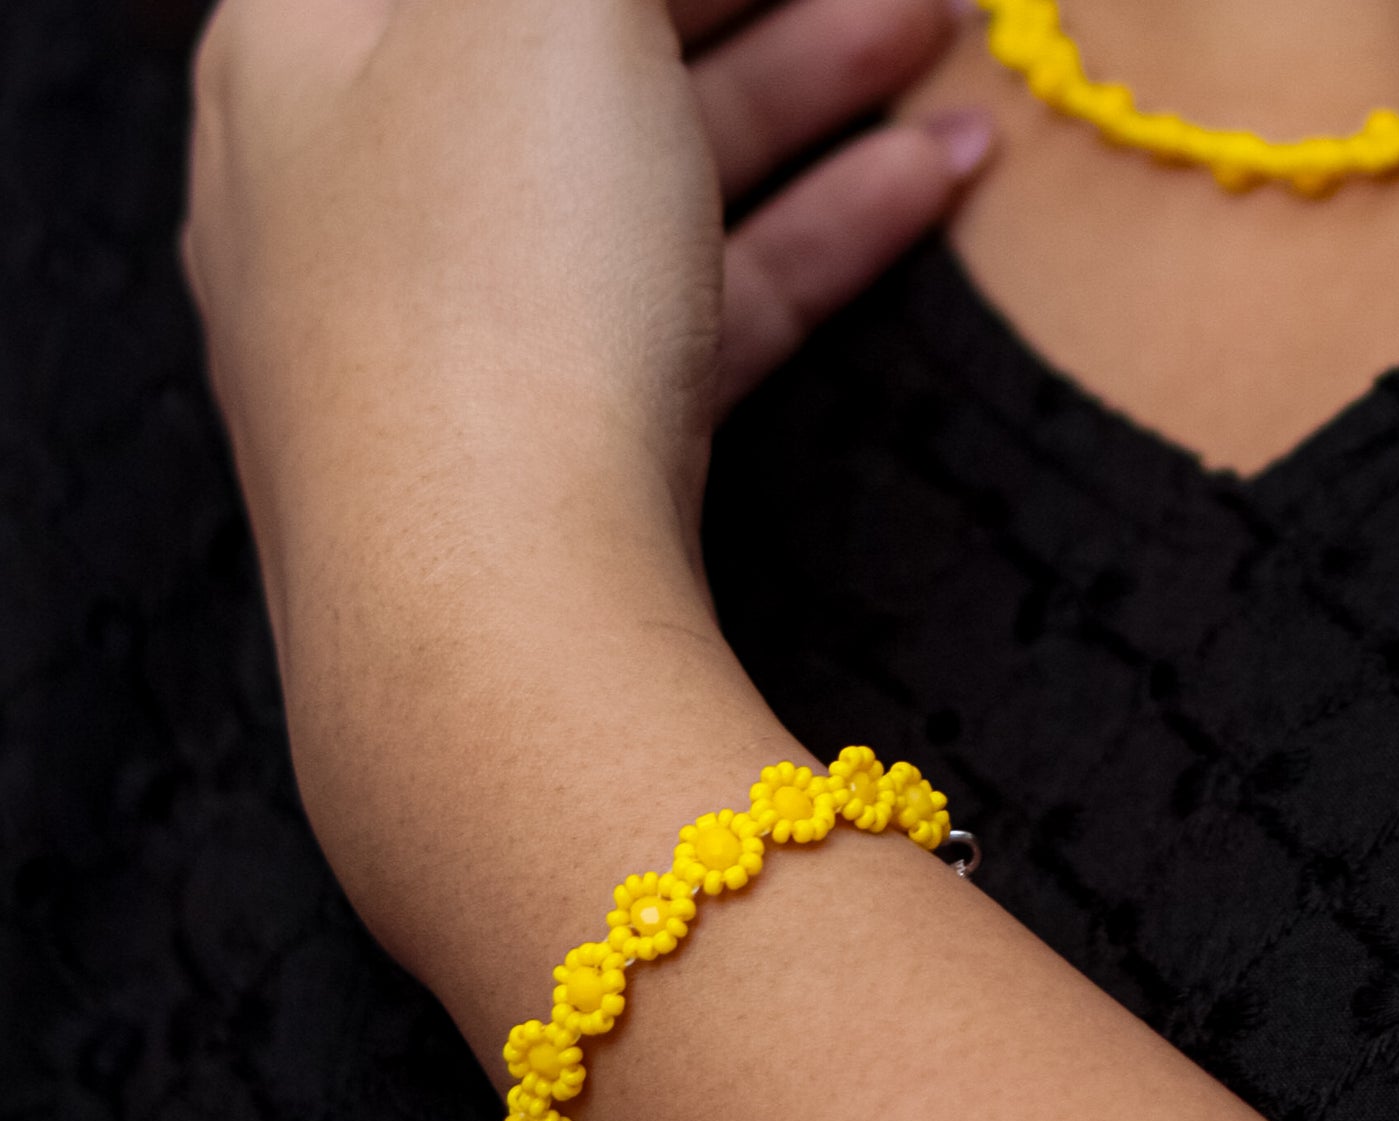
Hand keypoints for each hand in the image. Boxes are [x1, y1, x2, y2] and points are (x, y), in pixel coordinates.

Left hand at [184, 0, 985, 581]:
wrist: (496, 625)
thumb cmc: (485, 279)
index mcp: (301, 50)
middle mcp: (358, 202)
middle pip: (564, 45)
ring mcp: (460, 346)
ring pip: (642, 178)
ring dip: (803, 93)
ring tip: (938, 37)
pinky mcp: (554, 457)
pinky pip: (686, 307)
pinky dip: (806, 235)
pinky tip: (928, 182)